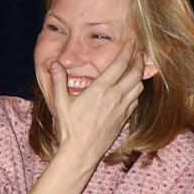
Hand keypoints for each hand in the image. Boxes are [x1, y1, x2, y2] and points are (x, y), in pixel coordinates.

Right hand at [50, 39, 146, 165]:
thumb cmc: (70, 128)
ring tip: (136, 69)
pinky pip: (136, 99)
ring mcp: (122, 107)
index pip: (120, 64)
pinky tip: (130, 89)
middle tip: (138, 53)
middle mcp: (115, 96)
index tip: (132, 42)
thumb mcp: (61, 103)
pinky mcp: (124, 117)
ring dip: (139, 75)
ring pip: (139, 85)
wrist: (81, 151)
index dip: (128, 50)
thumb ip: (59, 81)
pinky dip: (136, 90)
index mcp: (100, 89)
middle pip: (135, 72)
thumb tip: (54, 64)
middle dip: (139, 60)